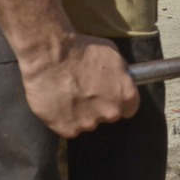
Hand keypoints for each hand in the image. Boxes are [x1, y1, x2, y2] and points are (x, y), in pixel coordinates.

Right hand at [17, 33, 138, 136]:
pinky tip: (57, 102)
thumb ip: (120, 71)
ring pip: (87, 122)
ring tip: (67, 94)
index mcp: (125, 94)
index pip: (129, 108)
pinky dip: (62, 118)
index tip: (108, 96)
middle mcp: (110, 112)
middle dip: (98, 106)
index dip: (117, 100)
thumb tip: (122, 77)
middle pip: (107, 115)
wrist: (50, 56)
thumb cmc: (80, 50)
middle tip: (83, 91)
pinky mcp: (68, 129)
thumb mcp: (111, 53)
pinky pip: (67, 127)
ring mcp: (89, 123)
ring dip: (79, 112)